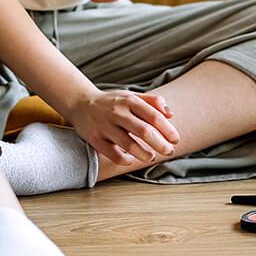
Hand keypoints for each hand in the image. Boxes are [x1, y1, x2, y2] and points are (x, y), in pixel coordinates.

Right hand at [62, 87, 180, 165]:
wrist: (80, 103)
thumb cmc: (112, 101)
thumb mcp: (131, 96)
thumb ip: (152, 102)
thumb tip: (171, 114)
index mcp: (129, 101)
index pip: (153, 116)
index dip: (167, 130)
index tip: (175, 140)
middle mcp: (117, 112)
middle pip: (144, 131)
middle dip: (160, 144)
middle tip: (169, 151)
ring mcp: (104, 126)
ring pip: (129, 145)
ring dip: (144, 154)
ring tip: (151, 157)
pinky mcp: (94, 138)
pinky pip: (113, 154)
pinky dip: (125, 159)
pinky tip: (131, 160)